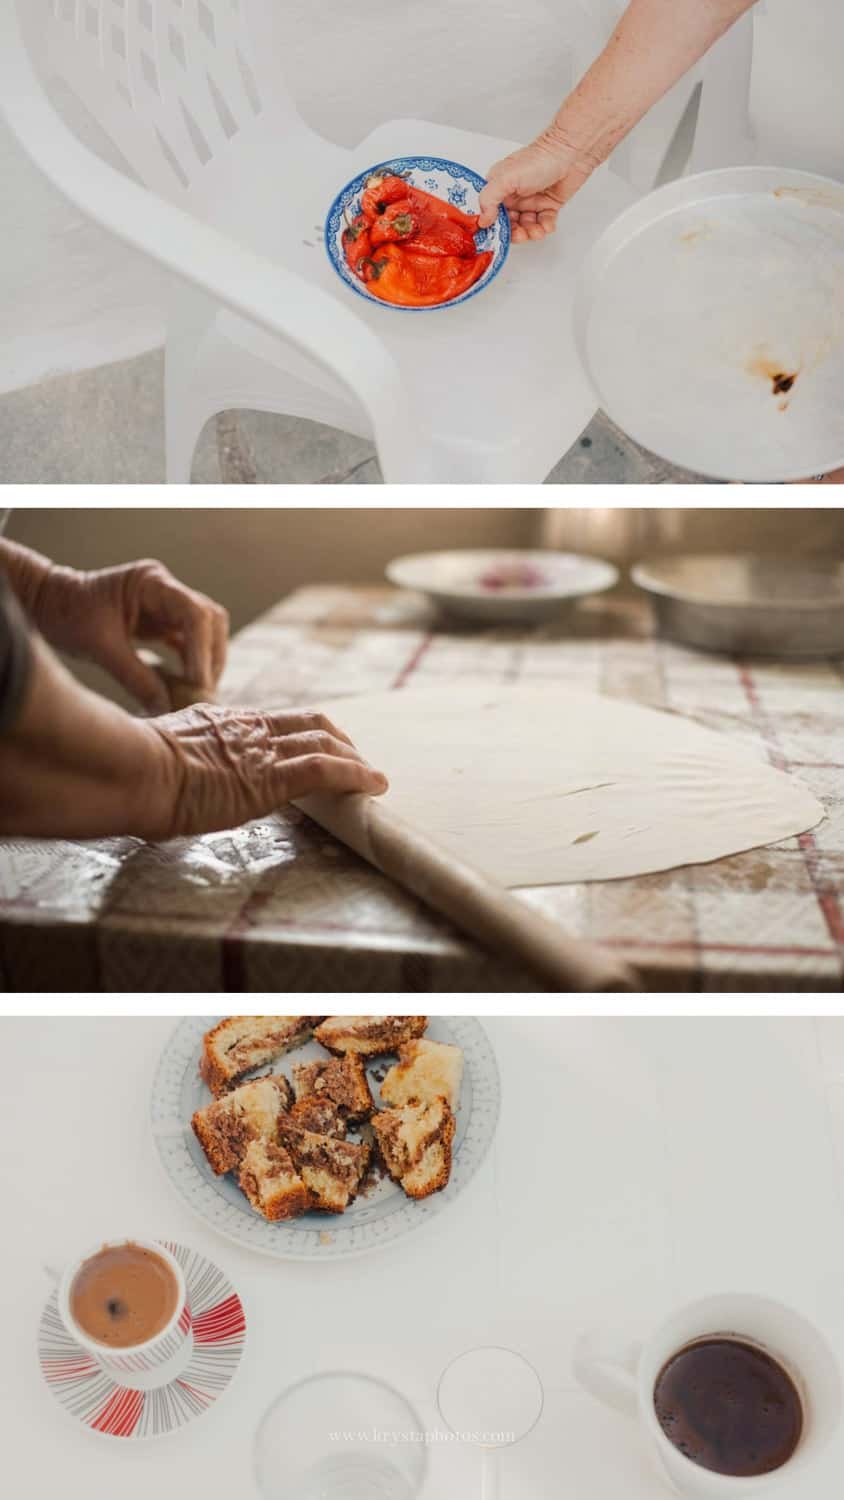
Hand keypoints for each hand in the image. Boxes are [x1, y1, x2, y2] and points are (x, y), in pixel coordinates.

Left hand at [42, 558, 228, 712]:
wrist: (47, 604)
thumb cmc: (66, 615)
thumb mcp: (100, 649)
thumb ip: (136, 678)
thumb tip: (166, 707)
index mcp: (150, 582)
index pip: (194, 612)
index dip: (202, 649)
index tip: (198, 682)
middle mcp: (164, 588)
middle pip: (209, 619)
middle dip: (211, 656)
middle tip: (203, 690)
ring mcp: (164, 603)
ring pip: (204, 631)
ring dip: (206, 660)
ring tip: (197, 692)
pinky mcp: (160, 620)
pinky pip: (188, 641)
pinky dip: (191, 662)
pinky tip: (186, 685)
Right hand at [139, 705, 387, 838]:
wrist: (130, 772)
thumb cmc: (129, 770)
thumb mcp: (157, 751)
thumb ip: (177, 756)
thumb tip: (166, 771)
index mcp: (222, 721)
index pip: (276, 719)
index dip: (305, 730)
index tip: (319, 744)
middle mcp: (248, 729)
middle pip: (309, 723)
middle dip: (340, 740)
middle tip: (356, 760)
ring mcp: (261, 752)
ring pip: (324, 743)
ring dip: (355, 760)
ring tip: (372, 777)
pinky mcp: (270, 778)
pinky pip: (324, 770)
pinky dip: (355, 775)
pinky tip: (373, 785)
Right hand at [478, 134, 600, 241]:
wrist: (570, 154)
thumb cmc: (538, 160)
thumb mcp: (506, 178)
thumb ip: (489, 199)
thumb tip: (482, 220)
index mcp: (500, 187)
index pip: (491, 213)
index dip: (495, 227)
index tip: (500, 235)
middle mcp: (514, 195)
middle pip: (510, 224)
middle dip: (516, 233)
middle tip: (521, 234)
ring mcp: (531, 201)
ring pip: (527, 226)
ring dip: (531, 232)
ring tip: (537, 230)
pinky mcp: (548, 205)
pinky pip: (543, 223)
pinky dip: (545, 227)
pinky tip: (547, 224)